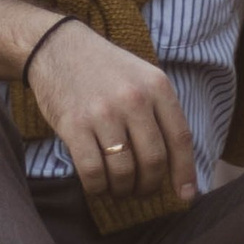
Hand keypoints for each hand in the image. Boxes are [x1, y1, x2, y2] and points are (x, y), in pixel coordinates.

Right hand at [26, 17, 198, 206]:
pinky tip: (97, 184)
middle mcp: (133, 98)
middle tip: (141, 190)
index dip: (185, 172)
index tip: (186, 196)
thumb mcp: (142, 77)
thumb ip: (160, 113)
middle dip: (149, 186)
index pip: (180, 138)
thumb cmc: (105, 69)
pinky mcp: (74, 126)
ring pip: (124, 173)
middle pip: (153, 161)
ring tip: (119, 187)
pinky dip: (98, 188)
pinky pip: (93, 173)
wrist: (58, 47)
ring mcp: (103, 112)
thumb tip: (178, 164)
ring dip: (123, 190)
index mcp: (156, 85)